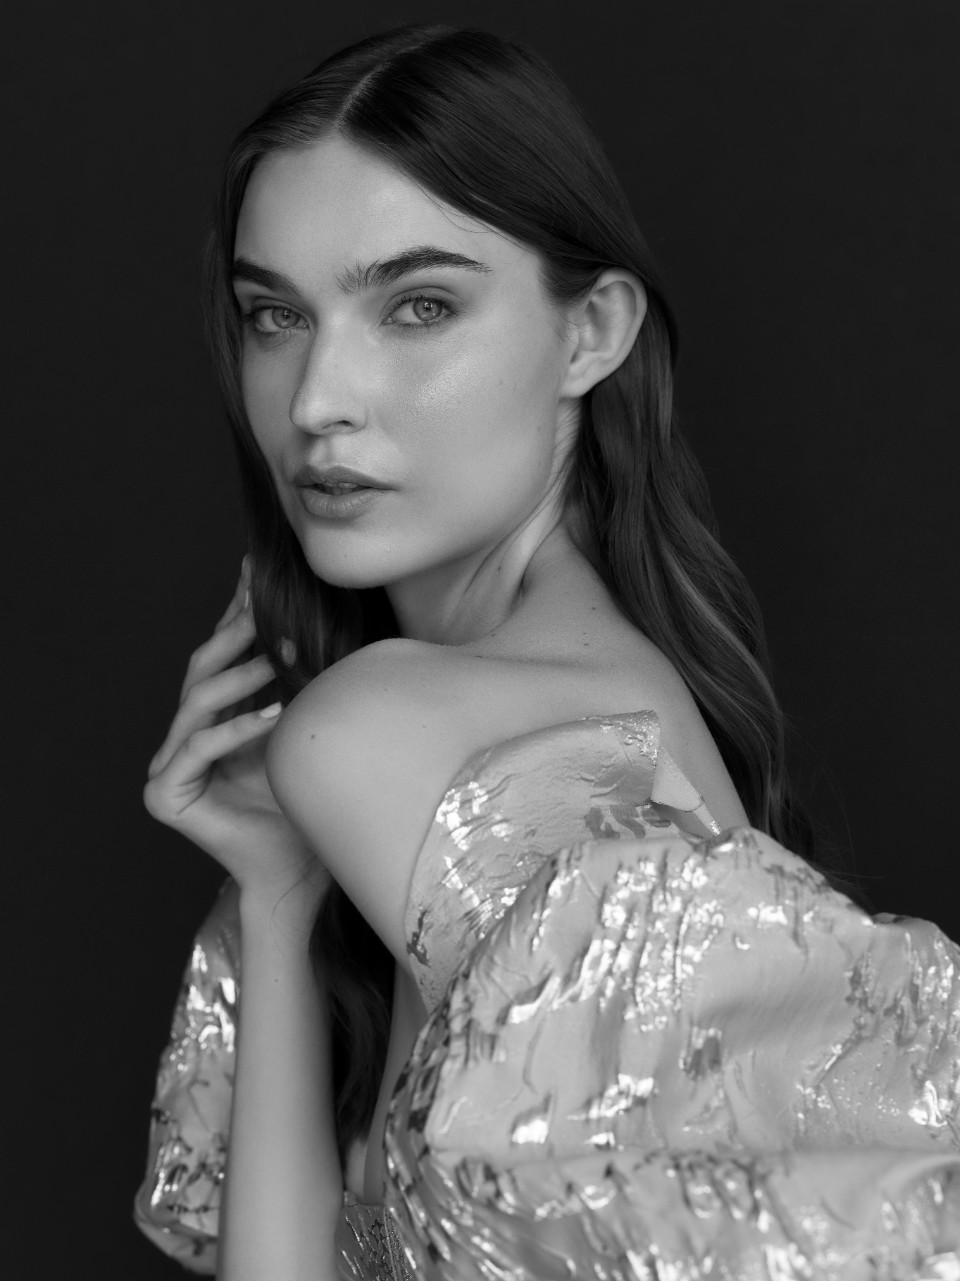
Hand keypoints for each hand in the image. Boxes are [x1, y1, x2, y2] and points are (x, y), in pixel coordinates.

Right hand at [144, 560, 328, 909]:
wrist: (298, 873)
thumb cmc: (306, 803)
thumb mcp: (305, 729)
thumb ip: (299, 682)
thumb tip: (325, 619)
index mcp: (210, 718)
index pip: (220, 655)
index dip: (236, 614)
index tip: (257, 574)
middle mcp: (181, 736)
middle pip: (202, 669)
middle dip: (236, 633)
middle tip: (267, 604)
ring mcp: (166, 766)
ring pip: (198, 703)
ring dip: (244, 676)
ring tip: (282, 656)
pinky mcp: (163, 795)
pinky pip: (200, 749)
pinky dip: (238, 730)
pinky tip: (275, 715)